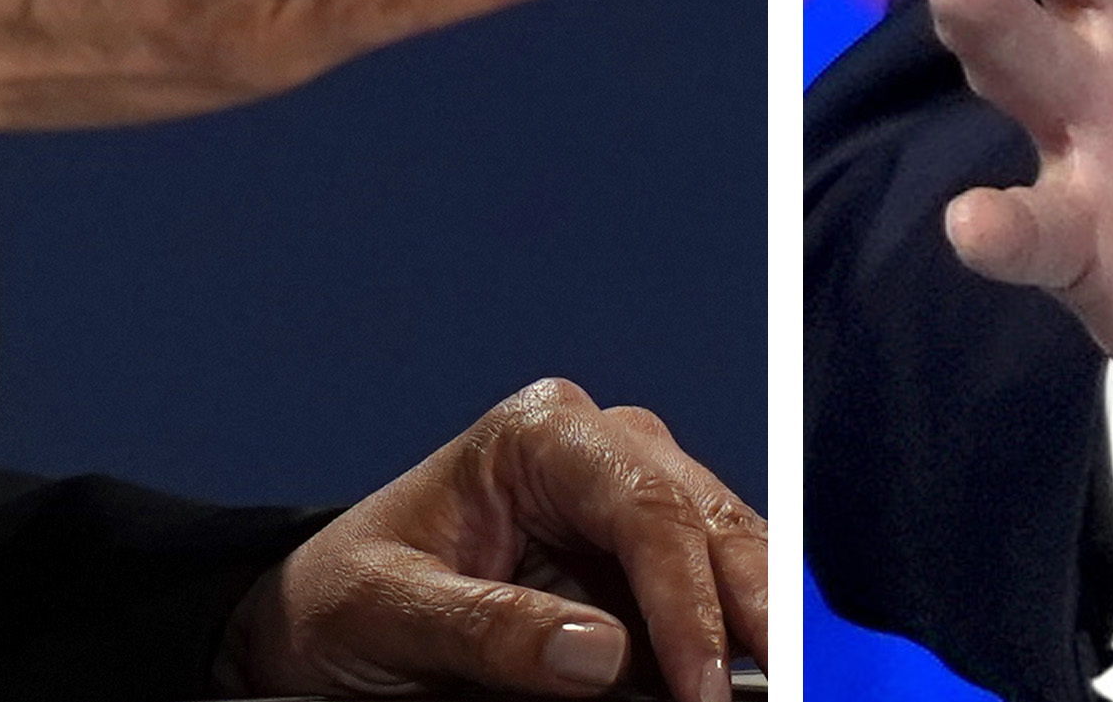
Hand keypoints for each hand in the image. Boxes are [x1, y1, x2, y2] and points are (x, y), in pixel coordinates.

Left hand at [218, 378, 765, 700]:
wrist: (327, 620)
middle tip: (785, 688)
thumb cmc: (346, 597)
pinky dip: (731, 644)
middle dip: (755, 607)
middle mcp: (603, 455)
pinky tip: (740, 682)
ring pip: (730, 555)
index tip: (700, 688)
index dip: (687, 600)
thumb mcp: (393, 612)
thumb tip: (601, 653)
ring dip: (756, 627)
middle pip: (709, 522)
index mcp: (540, 436)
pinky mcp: (642, 574)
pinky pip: (711, 600)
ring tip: (778, 689)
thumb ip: (491, 629)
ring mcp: (632, 511)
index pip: (645, 506)